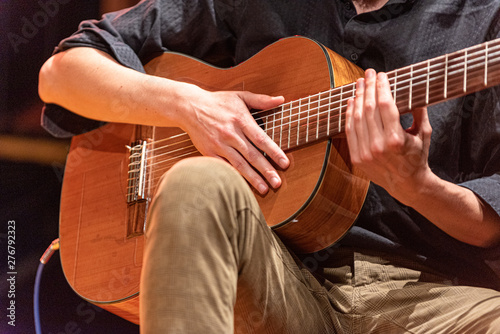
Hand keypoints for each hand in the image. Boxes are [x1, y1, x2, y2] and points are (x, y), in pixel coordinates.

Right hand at [181, 86, 289, 194]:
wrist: (190, 107)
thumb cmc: (217, 102)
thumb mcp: (240, 96)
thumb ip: (261, 100)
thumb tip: (280, 100)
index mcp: (241, 120)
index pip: (261, 139)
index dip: (274, 152)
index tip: (285, 163)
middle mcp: (231, 134)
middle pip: (252, 155)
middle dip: (266, 170)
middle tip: (277, 183)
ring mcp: (219, 145)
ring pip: (239, 164)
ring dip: (252, 178)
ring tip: (264, 189)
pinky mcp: (209, 152)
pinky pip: (224, 167)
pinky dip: (233, 177)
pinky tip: (242, 186)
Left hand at [345, 69, 432, 203]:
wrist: (406, 184)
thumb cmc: (418, 157)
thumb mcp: (424, 133)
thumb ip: (418, 111)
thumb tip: (413, 88)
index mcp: (396, 139)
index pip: (384, 105)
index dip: (381, 87)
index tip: (381, 75)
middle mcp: (378, 146)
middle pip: (368, 108)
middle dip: (368, 87)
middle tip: (368, 74)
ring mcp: (365, 153)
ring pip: (356, 118)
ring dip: (357, 98)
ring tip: (359, 84)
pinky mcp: (357, 158)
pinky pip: (350, 131)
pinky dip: (349, 114)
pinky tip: (351, 102)